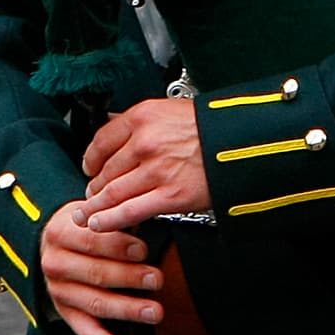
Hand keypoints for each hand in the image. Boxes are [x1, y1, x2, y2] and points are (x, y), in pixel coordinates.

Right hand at [39, 203, 161, 334]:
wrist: (52, 243)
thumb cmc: (84, 226)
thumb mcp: (93, 213)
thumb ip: (116, 217)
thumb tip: (149, 216)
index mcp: (60, 233)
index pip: (91, 240)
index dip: (119, 246)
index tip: (144, 249)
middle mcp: (54, 264)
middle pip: (96, 273)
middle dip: (130, 277)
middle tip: (158, 279)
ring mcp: (58, 292)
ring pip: (95, 303)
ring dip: (128, 309)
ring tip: (155, 311)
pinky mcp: (66, 313)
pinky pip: (85, 332)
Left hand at [80, 99, 208, 231]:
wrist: (246, 142)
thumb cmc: (214, 125)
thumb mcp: (171, 110)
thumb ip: (142, 121)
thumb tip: (114, 123)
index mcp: (144, 117)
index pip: (102, 140)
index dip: (91, 158)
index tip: (90, 166)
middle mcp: (145, 143)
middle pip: (106, 170)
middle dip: (95, 186)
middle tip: (93, 194)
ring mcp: (156, 171)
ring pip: (112, 193)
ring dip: (96, 206)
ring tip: (89, 214)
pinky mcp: (170, 196)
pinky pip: (130, 211)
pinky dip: (110, 220)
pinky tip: (98, 224)